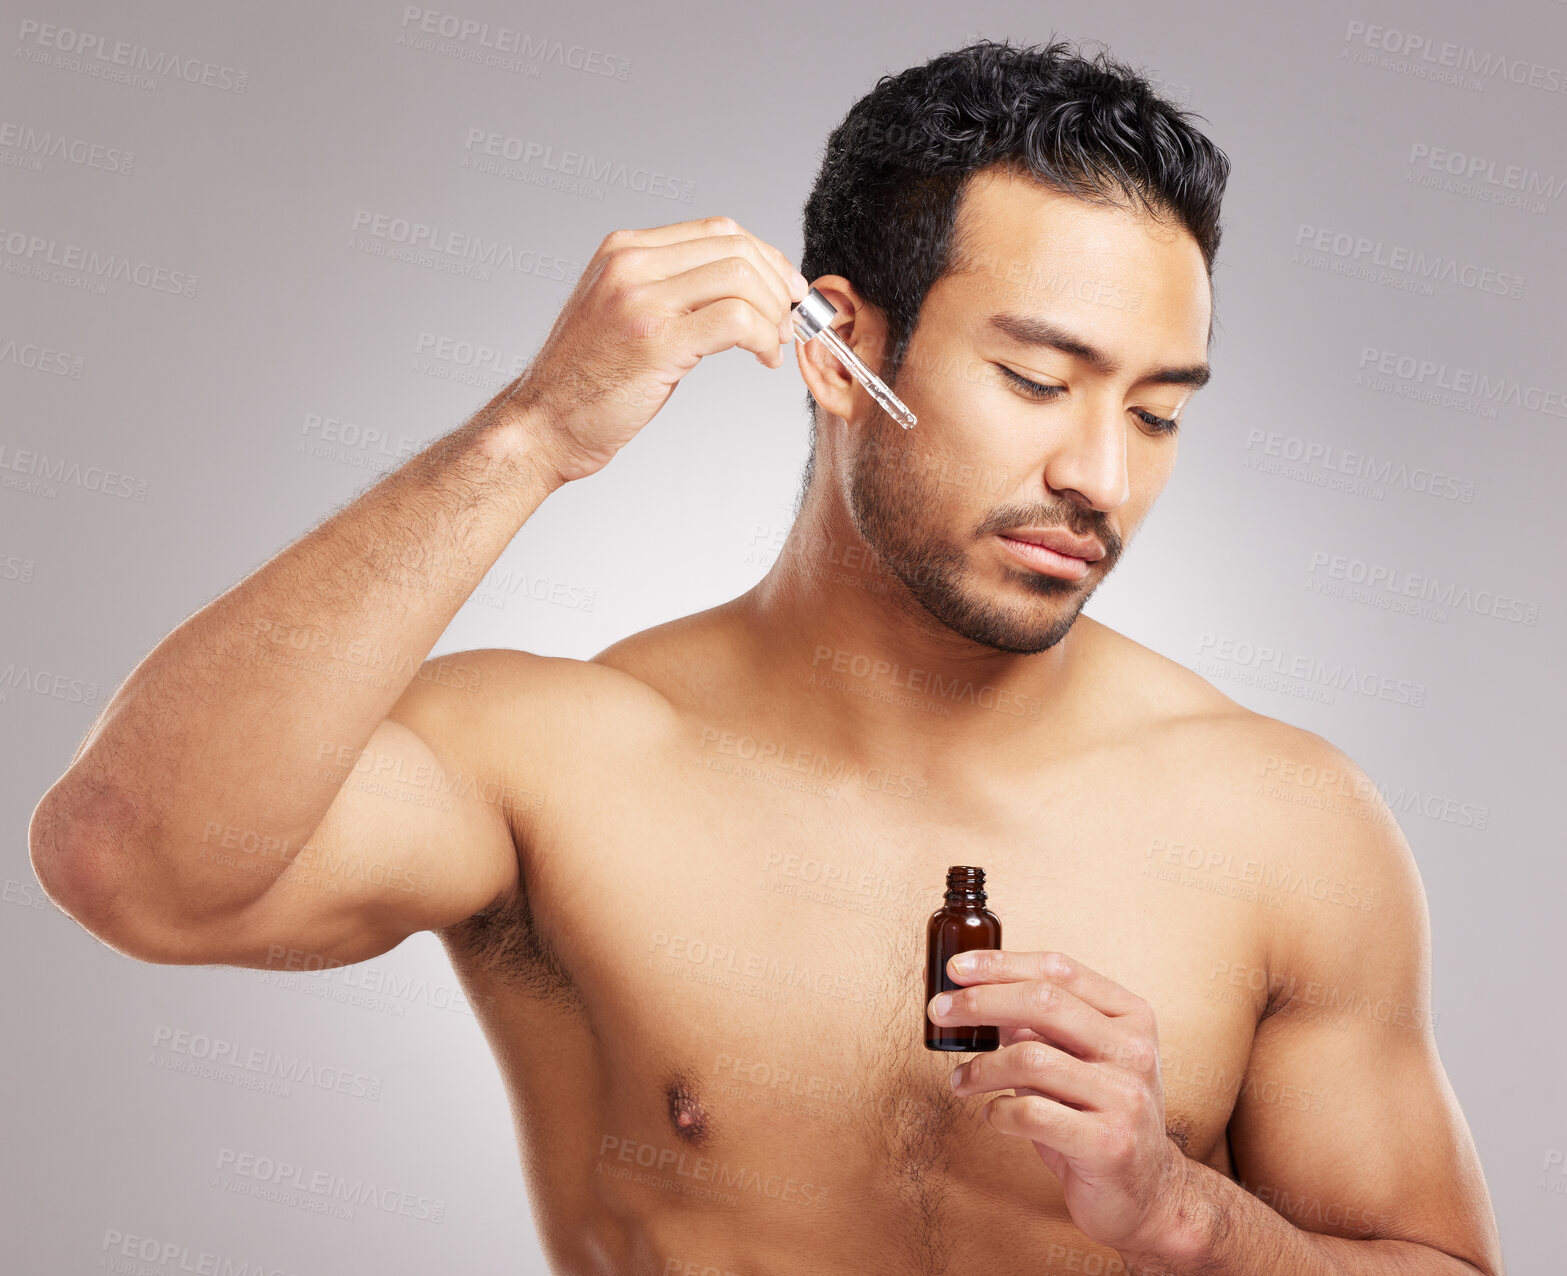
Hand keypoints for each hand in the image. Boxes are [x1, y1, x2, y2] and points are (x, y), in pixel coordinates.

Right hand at [502, 214, 808, 483]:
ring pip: (741, 278)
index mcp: (623, 251)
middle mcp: (630, 265)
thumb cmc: (584, 383)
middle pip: (736, 247)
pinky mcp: (656, 342)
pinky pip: (736, 320)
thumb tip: (740, 291)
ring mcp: (641, 300)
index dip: (765, 256)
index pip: (718, 230)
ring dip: (773, 312)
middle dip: (778, 284)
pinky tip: (763, 358)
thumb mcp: (623, 315)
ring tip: (773, 344)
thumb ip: (671, 292)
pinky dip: (763, 337)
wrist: (540, 426)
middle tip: (789, 320)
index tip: (784, 289)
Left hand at [928, 949, 1192, 1256]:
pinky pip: (1032, 1113)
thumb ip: (1041, 1025)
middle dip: (979, 1001)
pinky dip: (998, 1112)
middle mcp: (1134, 1049)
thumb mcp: (1079, 1060)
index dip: (1002, 964)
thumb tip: (974, 992)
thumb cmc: (1098, 1117)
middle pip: (1043, 1003)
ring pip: (1030, 1058)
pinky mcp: (1110, 1144)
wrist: (1148, 1194)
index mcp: (1130, 1016)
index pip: (1060, 969)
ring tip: (961, 1080)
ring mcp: (1126, 1097)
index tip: (956, 968)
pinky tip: (992, 1116)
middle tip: (939, 1011)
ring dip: (981, 1068)